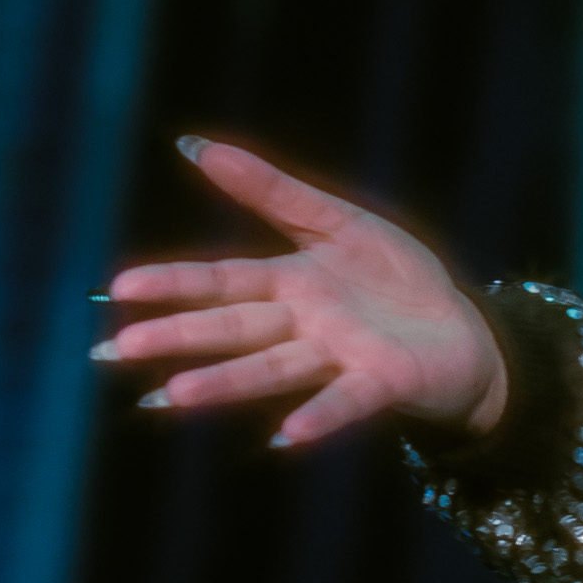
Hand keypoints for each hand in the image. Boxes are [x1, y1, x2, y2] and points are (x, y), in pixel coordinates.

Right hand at [92, 139, 508, 446]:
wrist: (465, 331)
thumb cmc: (397, 281)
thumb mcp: (337, 221)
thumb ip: (271, 190)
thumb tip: (194, 145)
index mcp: (290, 283)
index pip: (222, 280)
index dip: (174, 284)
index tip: (121, 288)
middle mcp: (304, 326)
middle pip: (234, 328)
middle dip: (178, 338)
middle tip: (116, 352)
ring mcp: (340, 358)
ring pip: (274, 368)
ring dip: (225, 383)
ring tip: (175, 396)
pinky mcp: (382, 382)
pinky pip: (347, 401)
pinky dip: (318, 416)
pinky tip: (286, 437)